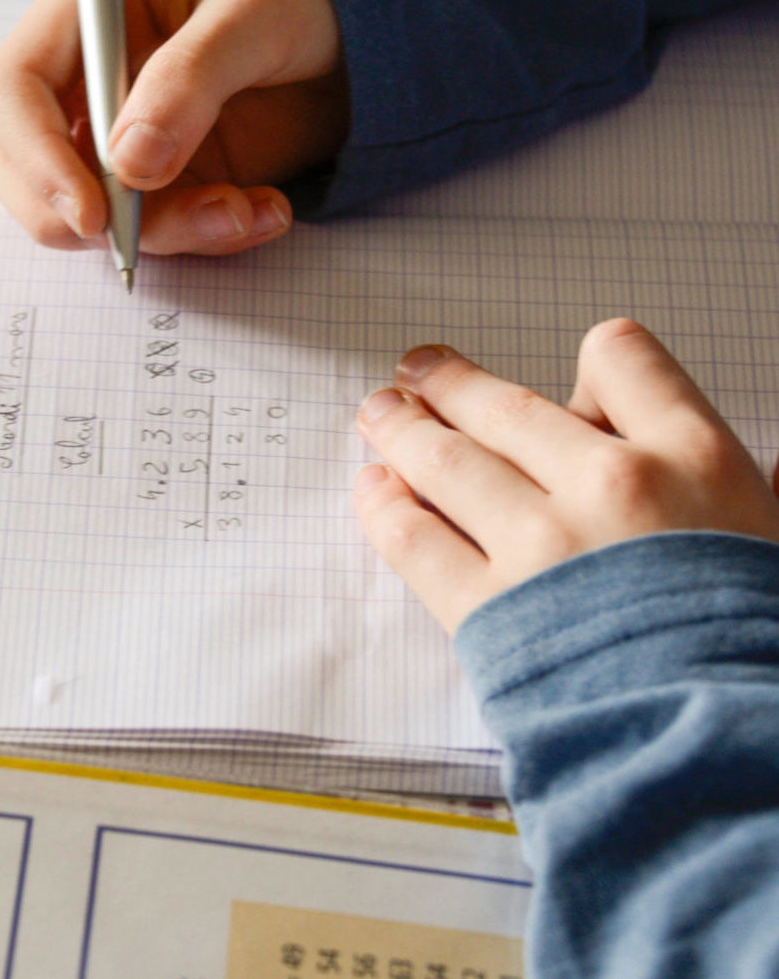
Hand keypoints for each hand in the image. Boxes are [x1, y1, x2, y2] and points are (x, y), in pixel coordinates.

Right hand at [0, 0, 348, 255]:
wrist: (345, 36)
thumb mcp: (257, 14)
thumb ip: (190, 79)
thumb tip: (129, 163)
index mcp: (85, 6)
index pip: (10, 89)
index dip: (34, 156)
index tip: (91, 212)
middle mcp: (79, 74)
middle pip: (14, 163)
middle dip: (82, 216)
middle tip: (161, 232)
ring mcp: (105, 134)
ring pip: (77, 213)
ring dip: (160, 234)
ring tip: (245, 212)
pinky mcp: (144, 182)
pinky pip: (146, 232)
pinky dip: (200, 237)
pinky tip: (260, 211)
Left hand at [353, 318, 778, 632]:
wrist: (728, 754)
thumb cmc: (755, 651)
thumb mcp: (768, 537)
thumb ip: (733, 485)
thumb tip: (740, 457)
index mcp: (694, 460)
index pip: (624, 359)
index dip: (593, 359)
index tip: (569, 375)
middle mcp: (610, 485)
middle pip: (506, 405)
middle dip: (451, 383)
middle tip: (418, 371)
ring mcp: (540, 545)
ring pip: (445, 459)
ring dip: (400, 428)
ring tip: (380, 412)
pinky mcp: (485, 606)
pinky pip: (413, 538)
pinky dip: (383, 506)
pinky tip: (373, 487)